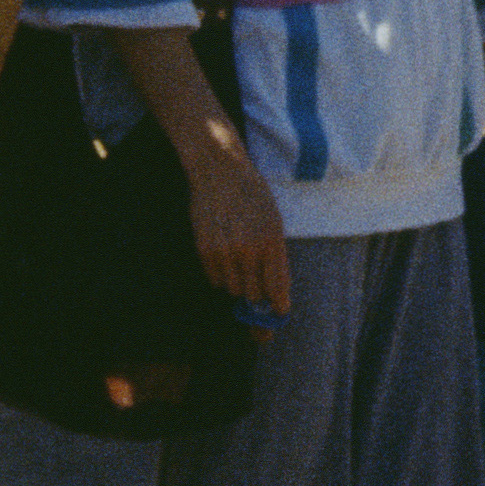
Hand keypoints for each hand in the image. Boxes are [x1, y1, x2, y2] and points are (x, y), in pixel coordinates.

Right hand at [180, 139, 289, 321]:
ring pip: (233, 289)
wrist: (221, 173)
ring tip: (239, 260)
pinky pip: (215, 279)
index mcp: (272, 241)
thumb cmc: (253, 197)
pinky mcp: (204, 250)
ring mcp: (225, 251)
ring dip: (238, 282)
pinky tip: (225, 254)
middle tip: (257, 286)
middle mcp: (249, 249)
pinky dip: (221, 274)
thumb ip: (275, 255)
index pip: (278, 286)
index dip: (279, 305)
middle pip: (254, 294)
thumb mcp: (274, 221)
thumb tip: (275, 289)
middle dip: (257, 295)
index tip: (280, 312)